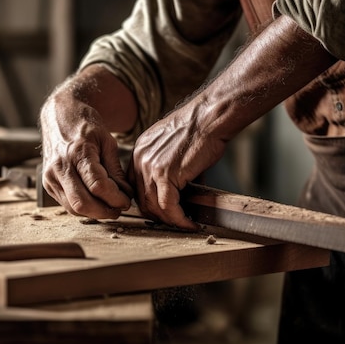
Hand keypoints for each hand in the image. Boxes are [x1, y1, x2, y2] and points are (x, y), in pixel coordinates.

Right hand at [39, 82, 133, 218]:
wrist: (58, 116)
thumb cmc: (84, 125)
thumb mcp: (107, 141)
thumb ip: (115, 170)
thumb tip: (126, 194)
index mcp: (77, 152)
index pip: (98, 186)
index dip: (115, 198)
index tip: (127, 201)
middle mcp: (60, 167)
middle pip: (83, 203)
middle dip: (105, 212)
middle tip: (119, 209)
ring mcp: (50, 177)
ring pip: (73, 208)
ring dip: (94, 213)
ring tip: (109, 207)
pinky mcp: (47, 184)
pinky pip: (66, 204)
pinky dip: (83, 208)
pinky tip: (95, 201)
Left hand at [129, 108, 226, 230]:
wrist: (210, 117)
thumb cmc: (201, 129)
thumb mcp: (174, 147)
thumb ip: (169, 168)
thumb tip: (181, 192)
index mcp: (140, 151)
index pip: (134, 185)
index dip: (147, 202)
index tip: (161, 211)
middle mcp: (140, 159)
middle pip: (140, 199)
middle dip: (157, 215)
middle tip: (173, 222)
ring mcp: (150, 167)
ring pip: (153, 206)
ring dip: (169, 220)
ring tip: (184, 225)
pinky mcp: (166, 174)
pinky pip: (168, 206)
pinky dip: (179, 219)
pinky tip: (190, 224)